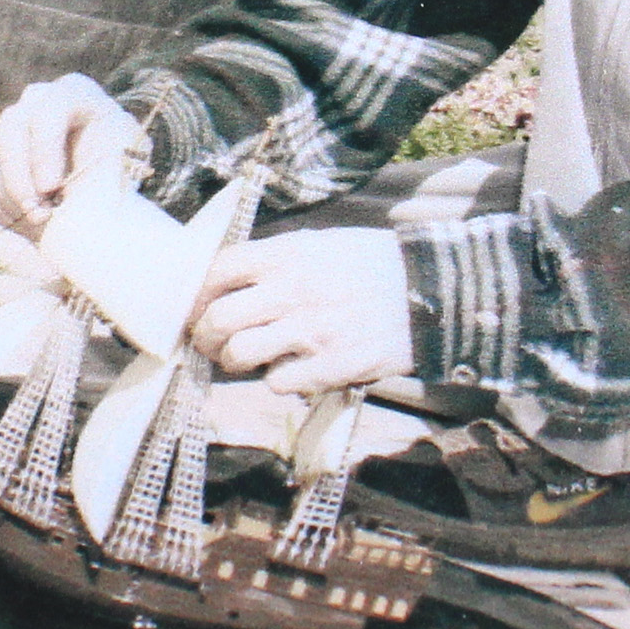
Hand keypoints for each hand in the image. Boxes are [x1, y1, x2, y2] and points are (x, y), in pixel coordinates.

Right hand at [0, 74, 144, 235]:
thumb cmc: (118, 170)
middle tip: (38, 213)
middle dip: (21, 177)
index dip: (44, 149)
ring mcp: (10, 129)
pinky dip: (3, 207)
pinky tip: (28, 221)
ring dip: (12, 197)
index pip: (50, 109)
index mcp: (75, 93)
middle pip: (12, 128)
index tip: (50, 187)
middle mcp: (36, 102)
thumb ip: (109, 161)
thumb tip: (84, 182)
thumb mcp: (126, 160)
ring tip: (39, 221)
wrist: (100, 191)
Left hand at [188, 230, 414, 396]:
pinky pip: (279, 383)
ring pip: (240, 355)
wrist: (435, 290)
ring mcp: (313, 330)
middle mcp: (294, 290)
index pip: (218, 270)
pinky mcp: (333, 364)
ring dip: (236, 362)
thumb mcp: (324, 245)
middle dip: (205, 337)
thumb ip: (278, 260)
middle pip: (218, 319)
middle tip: (211, 343)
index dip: (195, 294)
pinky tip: (294, 369)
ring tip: (248, 359)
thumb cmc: (375, 266)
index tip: (194, 307)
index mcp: (289, 255)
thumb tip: (229, 280)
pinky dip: (279, 380)